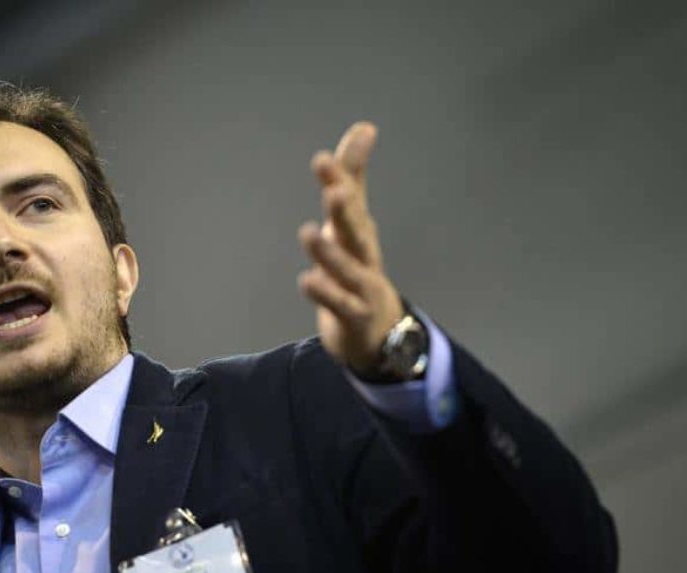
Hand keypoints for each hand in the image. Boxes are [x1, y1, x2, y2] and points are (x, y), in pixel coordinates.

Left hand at [297, 121, 404, 379]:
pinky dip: (326, 293)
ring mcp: (362, 286)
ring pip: (347, 268)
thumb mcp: (353, 221)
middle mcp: (362, 253)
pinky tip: (306, 280)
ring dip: (330, 252)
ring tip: (309, 233)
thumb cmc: (359, 266)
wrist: (380, 331)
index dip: (338, 180)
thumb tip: (365, 126)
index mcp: (358, 229)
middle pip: (355, 230)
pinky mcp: (355, 316)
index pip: (350, 199)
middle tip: (333, 190)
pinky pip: (340, 304)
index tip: (322, 159)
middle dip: (345, 210)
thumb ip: (353, 176)